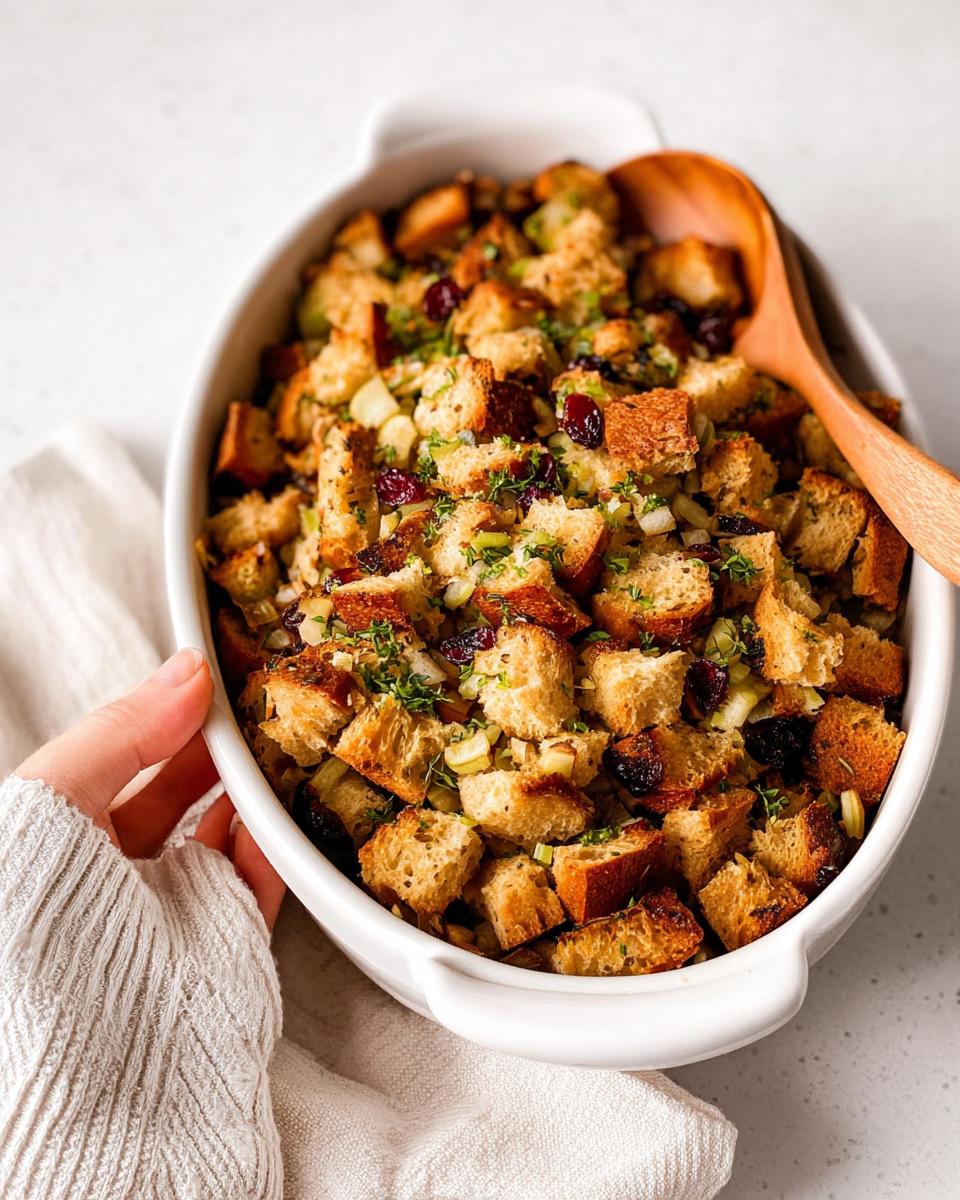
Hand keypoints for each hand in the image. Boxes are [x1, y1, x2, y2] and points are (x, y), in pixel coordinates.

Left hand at [16, 647, 284, 928]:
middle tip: (258, 694)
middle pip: (177, 785)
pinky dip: (280, 839)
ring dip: (254, 783)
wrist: (92, 1076)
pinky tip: (288, 803)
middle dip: (216, 740)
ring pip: (227, 826)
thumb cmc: (35, 934)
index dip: (161, 711)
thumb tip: (186, 671)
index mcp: (54, 837)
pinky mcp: (230, 944)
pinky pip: (265, 877)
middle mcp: (111, 873)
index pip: (116, 754)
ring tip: (283, 734)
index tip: (211, 669)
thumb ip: (119, 731)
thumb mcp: (48, 804)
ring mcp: (174, 909)